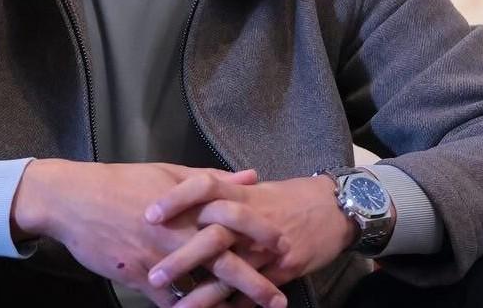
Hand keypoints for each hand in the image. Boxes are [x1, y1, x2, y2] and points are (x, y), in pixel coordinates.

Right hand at [12, 160, 286, 307]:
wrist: (75, 199)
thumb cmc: (123, 182)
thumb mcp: (169, 173)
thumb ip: (211, 179)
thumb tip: (250, 176)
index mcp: (188, 202)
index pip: (233, 219)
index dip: (259, 234)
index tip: (284, 246)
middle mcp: (178, 231)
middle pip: (223, 260)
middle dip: (254, 282)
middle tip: (279, 298)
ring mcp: (158, 256)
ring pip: (199, 287)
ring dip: (227, 305)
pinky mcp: (139, 277)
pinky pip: (169, 301)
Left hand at [144, 174, 365, 307]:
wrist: (334, 209)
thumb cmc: (285, 197)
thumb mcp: (253, 187)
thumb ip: (221, 189)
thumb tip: (181, 189)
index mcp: (241, 193)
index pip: (204, 187)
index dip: (177, 199)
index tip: (149, 214)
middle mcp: (251, 221)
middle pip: (214, 237)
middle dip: (183, 258)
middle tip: (154, 275)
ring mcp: (267, 249)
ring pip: (232, 274)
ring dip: (204, 294)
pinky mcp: (282, 271)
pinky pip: (253, 294)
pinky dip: (232, 306)